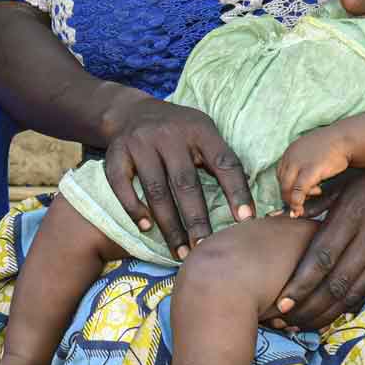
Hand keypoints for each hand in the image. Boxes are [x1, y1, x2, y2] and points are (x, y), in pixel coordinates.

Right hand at [101, 94, 253, 259]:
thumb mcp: (203, 132)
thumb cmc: (178, 131)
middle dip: (197, 221)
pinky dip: (134, 208)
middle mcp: (169, 134)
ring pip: (156, 191)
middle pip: (185, 183)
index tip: (246, 221)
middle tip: (205, 249)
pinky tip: (146, 227)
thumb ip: (221, 160)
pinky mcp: (116, 152)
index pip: (223, 162)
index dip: (237, 191)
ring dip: (169, 226)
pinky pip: (122, 185)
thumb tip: (248, 207)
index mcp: (199, 129)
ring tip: (180, 253)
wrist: (131, 111)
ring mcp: (140, 143)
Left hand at [269, 161, 364, 330]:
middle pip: (336, 284)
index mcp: (352, 215)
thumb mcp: (346, 181)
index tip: (282, 302)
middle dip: (310, 308)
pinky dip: (351, 306)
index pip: (322, 258)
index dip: (301, 284)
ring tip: (304, 325)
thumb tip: (279, 216)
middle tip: (286, 322)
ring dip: (328, 314)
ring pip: (354, 293)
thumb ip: (315, 202)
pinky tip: (333, 315)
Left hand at [275, 128, 349, 217]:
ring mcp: (299, 163)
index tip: (298, 193)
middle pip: (282, 182)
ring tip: (316, 194)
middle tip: (300, 205)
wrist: (344, 138)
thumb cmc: (331, 146)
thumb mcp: (310, 152)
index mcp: (289, 152)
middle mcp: (290, 157)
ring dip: (294, 200)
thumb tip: (302, 180)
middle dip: (289, 196)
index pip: (280, 173)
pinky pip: (298, 190)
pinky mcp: (310, 170)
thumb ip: (302, 163)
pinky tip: (302, 207)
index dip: (288, 186)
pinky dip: (297, 201)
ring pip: (287, 188)